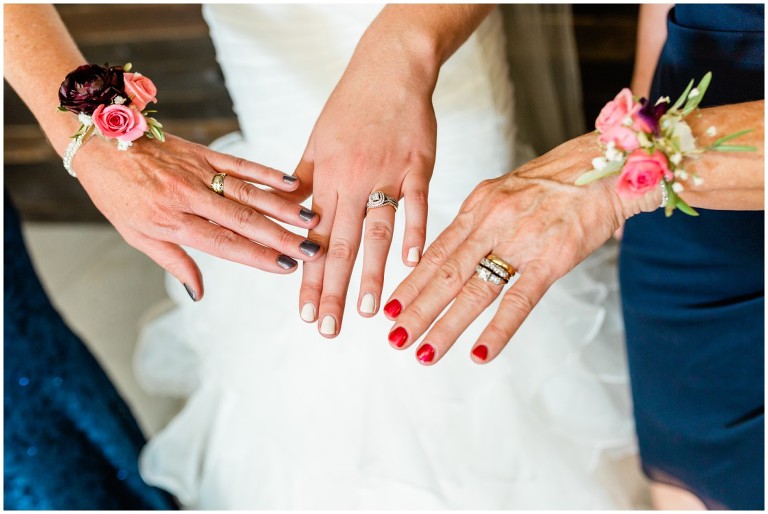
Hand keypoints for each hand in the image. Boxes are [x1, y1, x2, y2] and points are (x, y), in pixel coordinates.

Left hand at [74, 133, 321, 299]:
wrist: (99, 141)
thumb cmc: (117, 194)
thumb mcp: (136, 236)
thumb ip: (174, 262)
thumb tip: (198, 294)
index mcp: (171, 222)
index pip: (223, 243)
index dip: (257, 256)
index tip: (287, 267)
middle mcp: (188, 197)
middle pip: (243, 220)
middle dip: (281, 236)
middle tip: (312, 248)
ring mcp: (198, 172)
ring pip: (248, 192)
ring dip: (282, 207)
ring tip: (311, 220)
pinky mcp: (203, 152)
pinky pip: (240, 164)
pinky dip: (267, 173)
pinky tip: (292, 183)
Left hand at [286, 40, 437, 336]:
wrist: (389, 68)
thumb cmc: (351, 105)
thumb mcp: (318, 140)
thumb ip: (305, 181)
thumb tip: (288, 215)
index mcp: (325, 178)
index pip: (312, 239)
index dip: (308, 278)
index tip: (306, 313)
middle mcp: (351, 181)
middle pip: (339, 246)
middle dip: (332, 291)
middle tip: (328, 328)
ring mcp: (386, 174)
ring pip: (375, 233)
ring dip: (370, 274)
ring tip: (368, 312)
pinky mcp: (417, 165)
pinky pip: (415, 204)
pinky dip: (414, 233)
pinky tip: (412, 264)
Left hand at [382, 134, 659, 364]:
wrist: (608, 164)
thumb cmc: (559, 179)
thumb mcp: (507, 191)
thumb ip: (482, 222)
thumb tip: (457, 252)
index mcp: (478, 205)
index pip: (436, 251)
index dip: (411, 282)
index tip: (389, 306)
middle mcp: (491, 222)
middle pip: (445, 274)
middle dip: (416, 309)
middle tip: (393, 338)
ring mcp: (520, 240)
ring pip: (474, 290)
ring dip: (445, 325)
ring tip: (423, 352)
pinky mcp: (552, 258)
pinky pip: (520, 299)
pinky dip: (498, 329)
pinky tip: (480, 353)